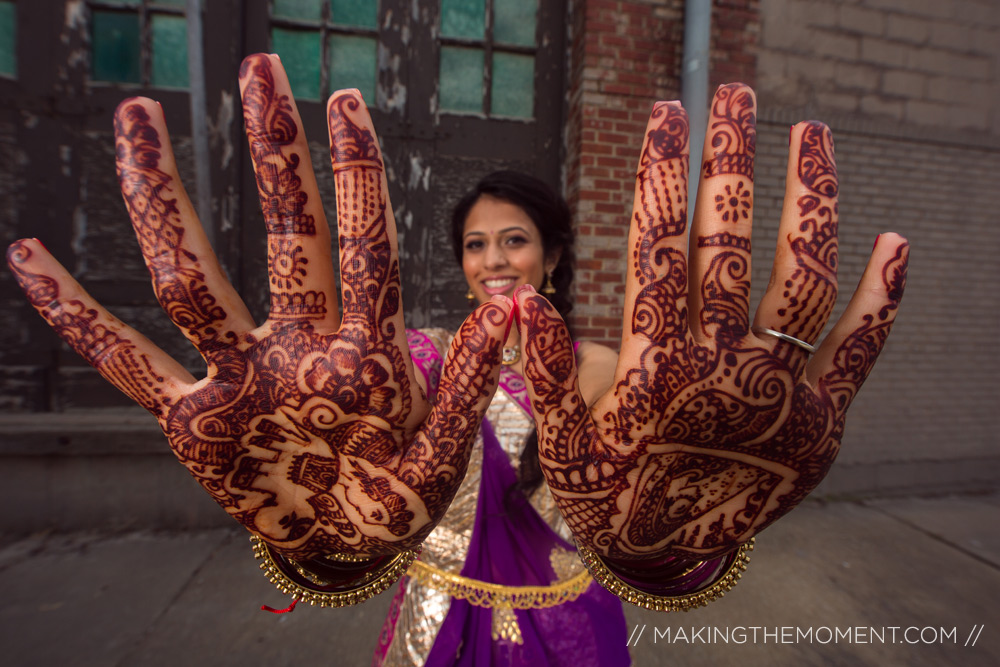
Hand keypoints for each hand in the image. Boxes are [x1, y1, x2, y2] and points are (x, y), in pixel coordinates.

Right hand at [6, 54, 511, 559]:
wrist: (340, 548)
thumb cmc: (394, 500)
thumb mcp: (438, 454)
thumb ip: (468, 384)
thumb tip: (512, 301)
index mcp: (365, 354)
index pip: (364, 249)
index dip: (356, 176)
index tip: (343, 98)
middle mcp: (297, 347)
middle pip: (284, 239)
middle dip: (274, 156)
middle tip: (259, 67)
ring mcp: (239, 377)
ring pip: (192, 283)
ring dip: (163, 205)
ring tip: (135, 119)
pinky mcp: (191, 419)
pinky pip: (124, 362)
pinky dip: (76, 318)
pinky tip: (27, 260)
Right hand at [516, 84, 908, 559]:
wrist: (664, 560)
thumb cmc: (606, 491)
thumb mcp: (561, 438)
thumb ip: (544, 367)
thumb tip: (516, 296)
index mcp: (652, 369)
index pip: (657, 248)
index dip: (659, 174)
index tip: (664, 114)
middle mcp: (720, 371)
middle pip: (729, 244)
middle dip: (730, 161)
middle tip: (734, 95)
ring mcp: (778, 394)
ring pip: (800, 281)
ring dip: (809, 201)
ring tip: (811, 133)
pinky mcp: (821, 422)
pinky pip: (860, 351)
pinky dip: (883, 298)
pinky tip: (895, 241)